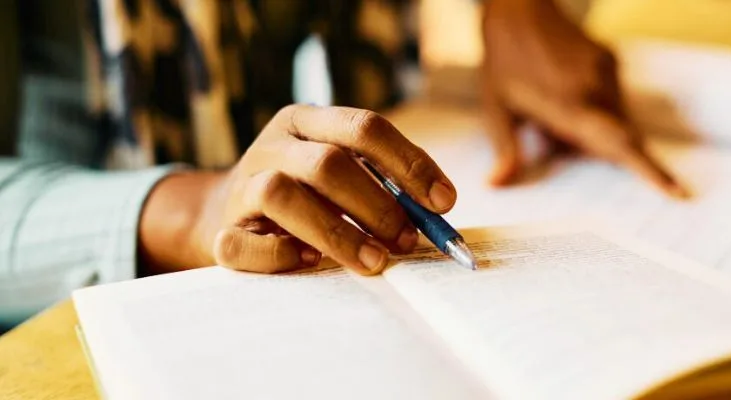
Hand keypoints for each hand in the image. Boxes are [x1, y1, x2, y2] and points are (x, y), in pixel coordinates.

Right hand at [139, 105, 456, 275]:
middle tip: (407, 240)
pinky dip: (280, 254)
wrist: (230, 212)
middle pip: (327, 163)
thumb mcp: (345, 174)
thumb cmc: (308, 195)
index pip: (364, 128)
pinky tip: (311, 263)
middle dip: (377, 205)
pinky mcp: (222, 230)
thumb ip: (387, 185)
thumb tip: (439, 211)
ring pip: (281, 194)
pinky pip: (243, 242)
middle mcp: (273, 145)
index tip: (443, 202)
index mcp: (307, 121)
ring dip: (337, 232)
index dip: (409, 164)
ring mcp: (243, 185)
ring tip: (374, 261)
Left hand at [481, 0, 686, 197]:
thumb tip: (497, 184)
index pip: (619, 144)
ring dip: (591, 128)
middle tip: (552, 130)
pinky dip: (594, 109)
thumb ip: (506, 150)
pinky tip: (562, 93)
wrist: (519, 10)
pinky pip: (612, 98)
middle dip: (594, 149)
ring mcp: (606, 71)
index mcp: (569, 105)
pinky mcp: (611, 60)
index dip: (650, 170)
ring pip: (615, 119)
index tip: (677, 191)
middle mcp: (596, 88)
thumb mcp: (497, 108)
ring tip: (550, 108)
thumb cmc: (503, 61)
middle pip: (617, 138)